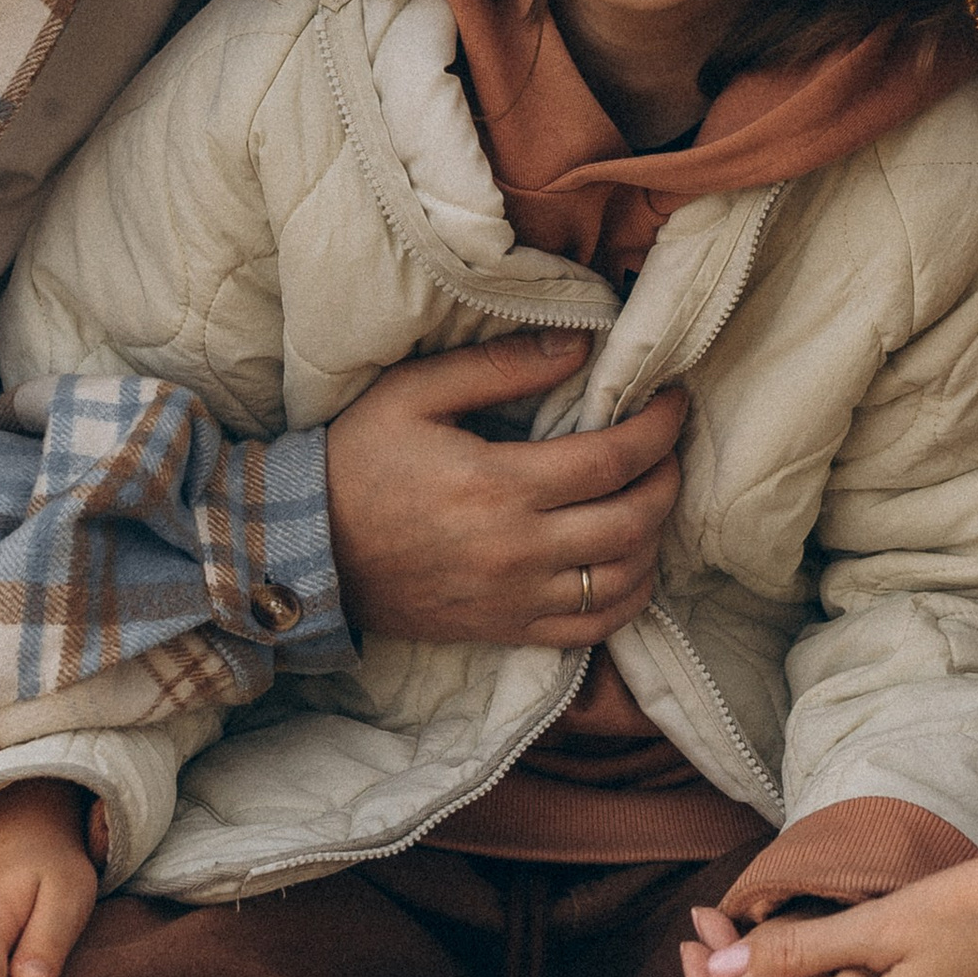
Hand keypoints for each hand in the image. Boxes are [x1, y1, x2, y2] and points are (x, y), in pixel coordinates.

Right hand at [325, 337, 684, 648]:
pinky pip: (591, 629)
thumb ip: (500, 367)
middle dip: (667, 478)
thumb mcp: (414, 393)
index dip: (658, 428)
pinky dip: (627, 599)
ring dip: (654, 537)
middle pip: (633, 521)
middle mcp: (517, 550)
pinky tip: (629, 564)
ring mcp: (513, 598)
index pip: (613, 460)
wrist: (305, 551)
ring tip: (651, 497)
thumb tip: (579, 347)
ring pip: (623, 579)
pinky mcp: (504, 629)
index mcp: (499, 486)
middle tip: (668, 446)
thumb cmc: (356, 462)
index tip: (672, 400)